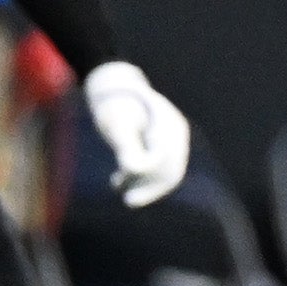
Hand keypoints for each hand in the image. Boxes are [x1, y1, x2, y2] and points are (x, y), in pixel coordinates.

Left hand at [85, 60, 191, 205]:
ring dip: (143, 183)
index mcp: (169, 126)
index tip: (128, 195)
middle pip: (171, 168)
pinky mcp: (158, 142)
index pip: (167, 162)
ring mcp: (169, 137)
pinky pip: (157, 165)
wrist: (111, 85)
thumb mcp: (116, 125)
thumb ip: (127, 146)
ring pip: (163, 169)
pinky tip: (118, 180)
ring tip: (116, 186)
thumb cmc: (112, 104)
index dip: (150, 183)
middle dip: (149, 187)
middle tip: (128, 200)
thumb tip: (134, 170)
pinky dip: (140, 175)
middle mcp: (174, 132)